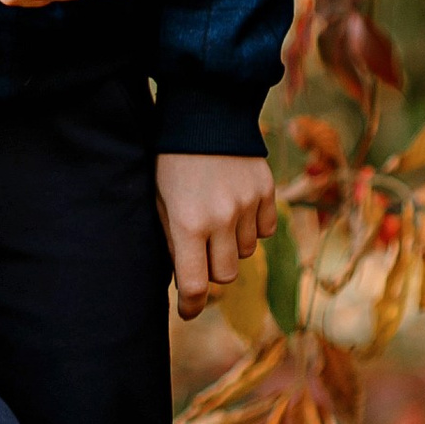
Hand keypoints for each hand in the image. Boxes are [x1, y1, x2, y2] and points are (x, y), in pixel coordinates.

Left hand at [156, 150, 278, 315]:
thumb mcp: (159, 200)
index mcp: (188, 224)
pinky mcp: (265, 191)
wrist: (205, 113)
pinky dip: (253, 227)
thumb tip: (184, 280)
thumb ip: (172, 241)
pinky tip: (238, 208)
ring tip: (217, 218)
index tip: (188, 310)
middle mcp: (221, 219)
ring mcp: (247, 205)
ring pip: (246, 253)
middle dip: (211, 270)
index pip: (194, 284)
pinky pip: (265, 230)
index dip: (191, 304)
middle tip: (201, 252)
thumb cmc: (171, 159)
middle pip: (225, 274)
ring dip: (232, 246)